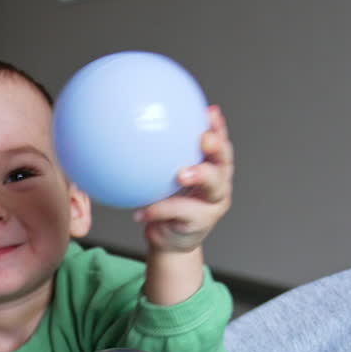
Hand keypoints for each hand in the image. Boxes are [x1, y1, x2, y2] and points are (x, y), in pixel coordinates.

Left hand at [134, 105, 233, 253]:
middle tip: (204, 139)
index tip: (209, 111)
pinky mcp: (200, 223)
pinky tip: (140, 211)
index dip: (218, 127)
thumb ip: (156, 160)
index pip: (219, 143)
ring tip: (182, 174)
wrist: (169, 240)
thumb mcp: (162, 179)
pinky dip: (158, 210)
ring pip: (213, 187)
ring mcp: (213, 205)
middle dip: (217, 148)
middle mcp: (219, 184)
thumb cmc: (166, 204)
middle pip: (225, 162)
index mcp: (212, 168)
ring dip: (200, 176)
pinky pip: (179, 212)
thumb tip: (126, 132)